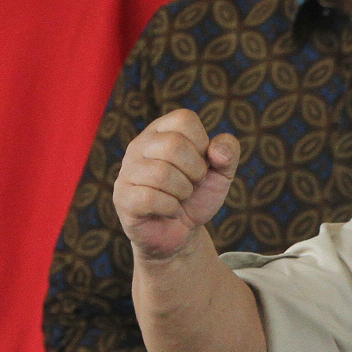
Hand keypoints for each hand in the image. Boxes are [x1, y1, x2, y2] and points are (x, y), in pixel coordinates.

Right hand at [113, 109, 238, 262]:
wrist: (181, 232)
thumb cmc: (197, 195)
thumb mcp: (221, 172)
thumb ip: (228, 152)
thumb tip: (216, 151)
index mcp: (161, 130)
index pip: (184, 120)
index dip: (202, 143)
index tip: (201, 162)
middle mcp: (140, 145)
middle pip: (173, 145)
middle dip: (195, 171)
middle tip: (192, 183)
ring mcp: (127, 170)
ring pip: (161, 173)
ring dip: (183, 191)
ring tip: (180, 197)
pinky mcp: (122, 197)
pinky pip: (150, 198)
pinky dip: (171, 209)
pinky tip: (170, 211)